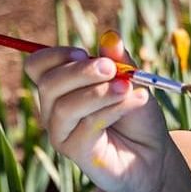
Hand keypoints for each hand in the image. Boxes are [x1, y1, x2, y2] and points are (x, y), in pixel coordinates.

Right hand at [23, 32, 172, 191]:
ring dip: (99, 92)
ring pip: (65, 107)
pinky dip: (113, 109)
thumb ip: (119, 61)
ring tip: (128, 88)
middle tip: (112, 67)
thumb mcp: (132, 81)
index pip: (36, 66)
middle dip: (80, 72)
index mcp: (60, 88)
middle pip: (48, 84)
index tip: (84, 52)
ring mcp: (61, 133)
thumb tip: (110, 36)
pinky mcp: (76, 152)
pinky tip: (137, 101)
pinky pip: (87, 125)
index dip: (54, 55)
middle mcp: (53, 110)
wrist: (153, 155)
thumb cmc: (138, 117)